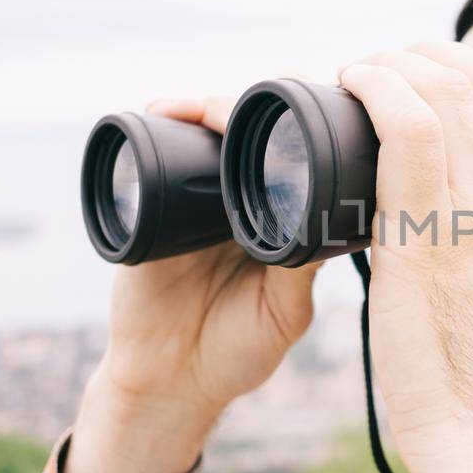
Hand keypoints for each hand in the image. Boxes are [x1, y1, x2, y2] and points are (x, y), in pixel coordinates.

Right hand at [66, 97, 322, 472]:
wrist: (171, 384)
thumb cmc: (236, 354)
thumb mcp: (284, 310)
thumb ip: (302, 267)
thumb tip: (328, 215)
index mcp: (277, 218)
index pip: (294, 157)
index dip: (307, 125)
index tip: (325, 100)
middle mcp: (234, 200)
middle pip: (247, 132)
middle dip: (258, 102)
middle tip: (275, 88)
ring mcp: (189, 200)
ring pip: (202, 132)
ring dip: (210, 105)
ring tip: (221, 101)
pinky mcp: (144, 209)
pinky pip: (147, 155)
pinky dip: (158, 123)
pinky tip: (167, 108)